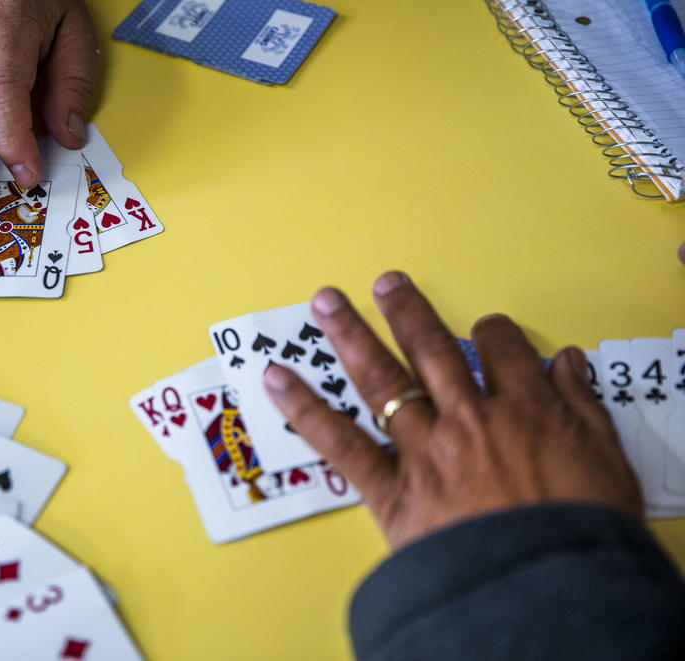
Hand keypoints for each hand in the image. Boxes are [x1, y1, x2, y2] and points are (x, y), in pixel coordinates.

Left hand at [263, 272, 642, 549]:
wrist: (542, 587)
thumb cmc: (581, 533)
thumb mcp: (607, 463)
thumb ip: (583, 406)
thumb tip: (566, 361)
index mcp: (525, 407)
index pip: (503, 351)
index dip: (493, 333)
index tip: (486, 326)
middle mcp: (467, 416)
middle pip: (431, 350)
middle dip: (406, 312)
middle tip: (385, 283)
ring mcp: (424, 448)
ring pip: (381, 380)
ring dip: (350, 336)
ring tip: (326, 302)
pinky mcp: (390, 488)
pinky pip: (340, 442)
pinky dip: (304, 408)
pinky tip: (277, 379)